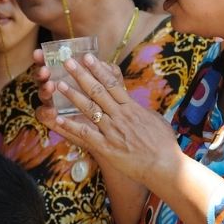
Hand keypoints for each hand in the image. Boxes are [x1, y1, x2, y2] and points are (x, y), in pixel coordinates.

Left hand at [35, 53, 181, 185]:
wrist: (165, 166)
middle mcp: (120, 116)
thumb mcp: (156, 120)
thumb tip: (135, 106)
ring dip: (73, 96)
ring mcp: (112, 131)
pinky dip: (71, 126)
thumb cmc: (164, 145)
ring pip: (89, 109)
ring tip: (58, 85)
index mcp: (132, 108)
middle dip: (81, 75)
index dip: (98, 69)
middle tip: (67, 62)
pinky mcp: (106, 147)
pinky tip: (58, 120)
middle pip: (97, 91)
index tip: (87, 57)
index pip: (112, 84)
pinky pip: (86, 134)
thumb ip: (142, 111)